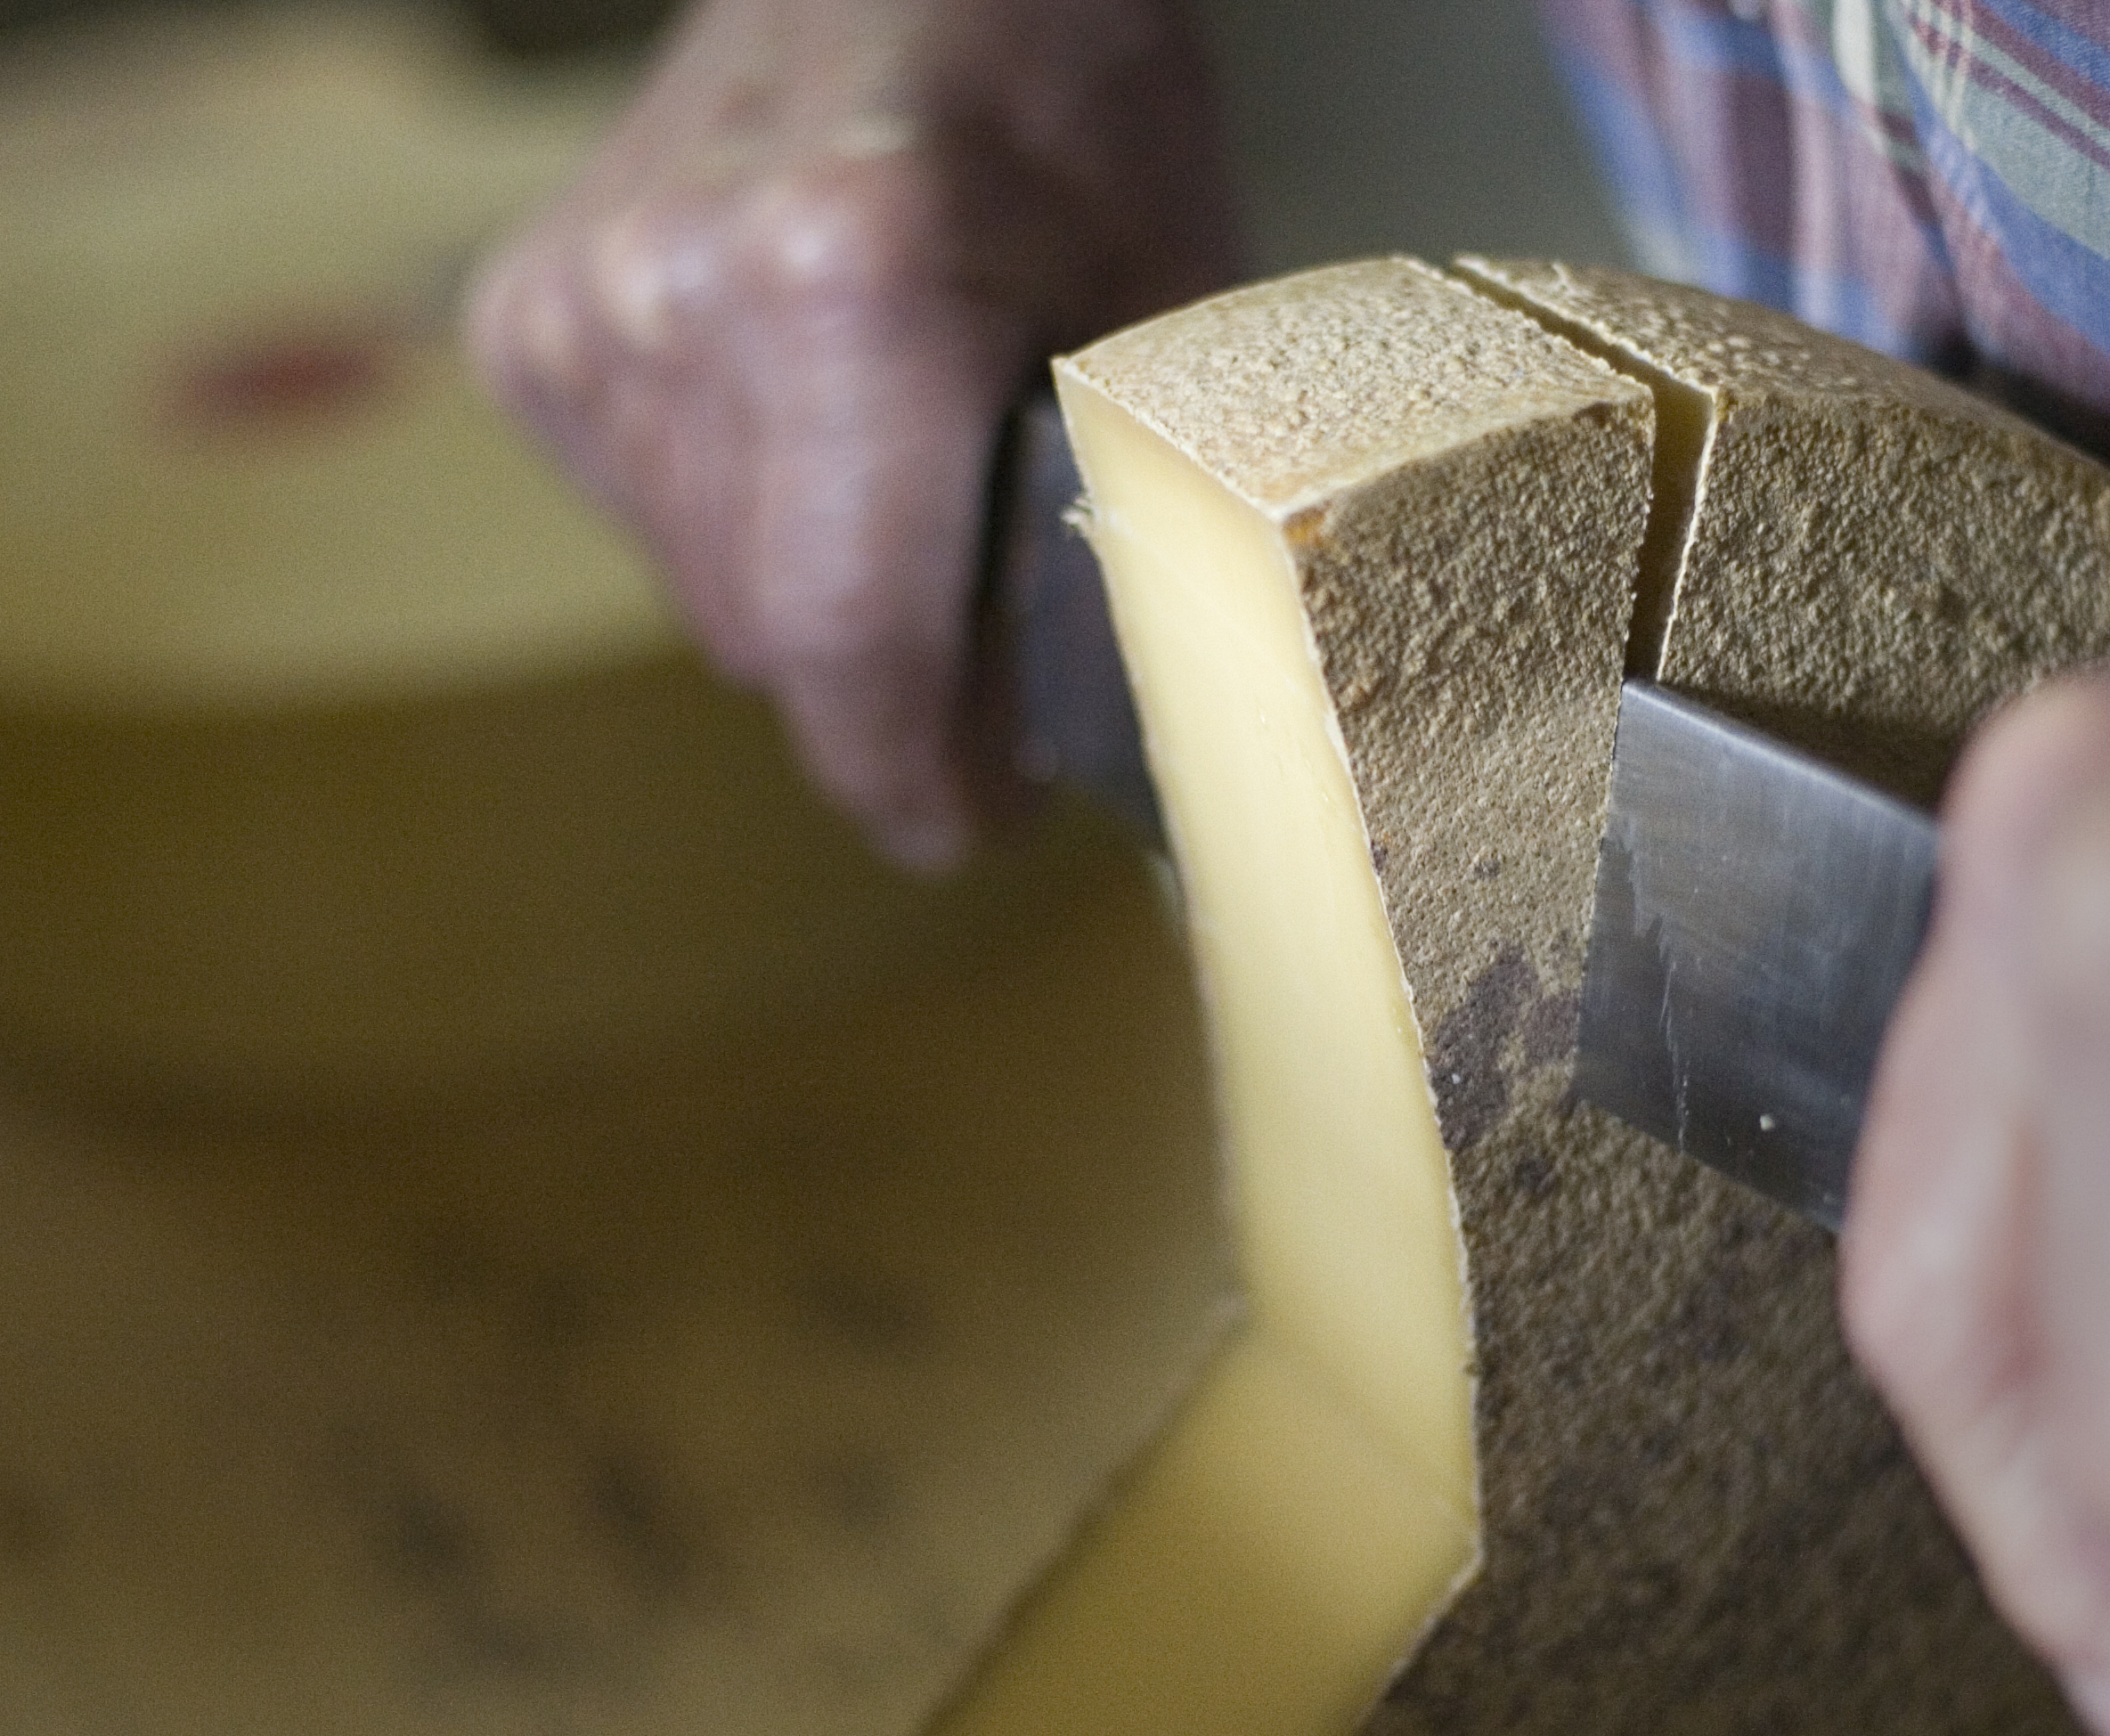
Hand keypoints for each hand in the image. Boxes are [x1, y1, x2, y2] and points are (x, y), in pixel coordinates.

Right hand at [466, 0, 1237, 867]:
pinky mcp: (524, 317)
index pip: (846, 636)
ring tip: (907, 516)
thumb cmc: (1076, 112)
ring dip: (811, 604)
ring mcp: (582, 304)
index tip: (965, 823)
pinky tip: (808, 438)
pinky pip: (638, 521)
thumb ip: (1111, 532)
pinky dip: (733, 522)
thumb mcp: (1159, 320)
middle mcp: (680, 292)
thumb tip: (1094, 746)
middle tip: (979, 680)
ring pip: (701, 594)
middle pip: (771, 636)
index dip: (911, 769)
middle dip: (881, 693)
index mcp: (855, 282)